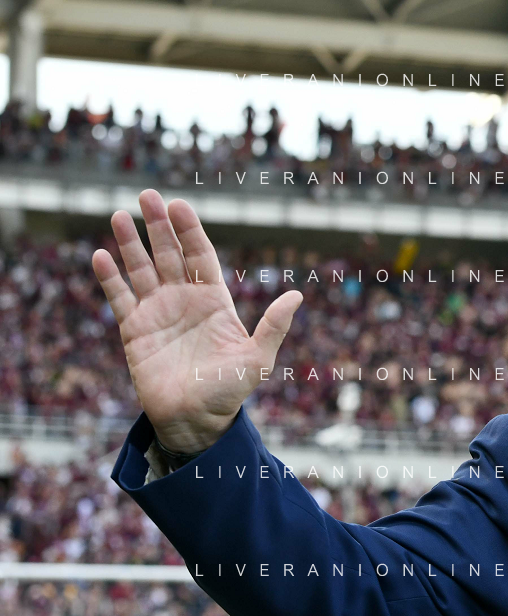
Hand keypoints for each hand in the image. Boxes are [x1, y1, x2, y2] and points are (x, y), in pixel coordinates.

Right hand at [92, 189, 302, 453]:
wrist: (195, 421)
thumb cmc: (229, 391)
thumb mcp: (257, 358)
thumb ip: (274, 326)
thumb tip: (297, 295)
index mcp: (214, 302)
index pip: (201, 257)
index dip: (190, 231)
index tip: (180, 206)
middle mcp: (184, 301)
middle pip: (169, 254)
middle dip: (160, 225)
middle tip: (148, 195)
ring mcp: (158, 313)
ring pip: (142, 269)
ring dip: (131, 243)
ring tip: (121, 214)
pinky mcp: (134, 331)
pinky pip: (120, 298)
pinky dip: (110, 278)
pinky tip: (101, 255)